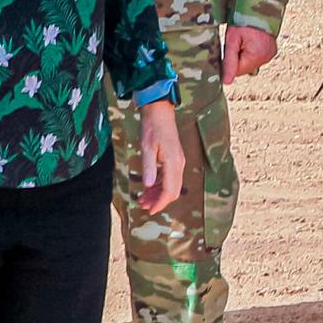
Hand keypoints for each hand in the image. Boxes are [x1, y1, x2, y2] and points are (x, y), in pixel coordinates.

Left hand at [136, 96, 190, 215]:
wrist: (159, 111)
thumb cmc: (152, 127)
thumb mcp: (146, 147)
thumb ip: (148, 167)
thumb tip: (147, 186)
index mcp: (173, 163)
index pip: (170, 191)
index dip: (160, 203)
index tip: (150, 210)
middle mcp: (179, 164)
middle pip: (173, 191)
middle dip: (159, 201)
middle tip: (143, 205)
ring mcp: (178, 162)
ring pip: (171, 185)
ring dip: (158, 194)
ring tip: (143, 198)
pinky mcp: (174, 159)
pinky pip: (169, 178)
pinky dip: (160, 185)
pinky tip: (149, 187)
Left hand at [217, 22, 277, 83]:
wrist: (259, 6)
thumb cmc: (243, 20)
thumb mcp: (232, 39)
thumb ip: (229, 62)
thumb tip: (227, 82)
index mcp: (256, 56)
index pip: (237, 71)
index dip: (229, 62)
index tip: (228, 48)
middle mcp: (266, 58)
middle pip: (244, 68)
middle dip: (237, 58)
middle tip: (236, 41)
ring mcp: (270, 55)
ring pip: (250, 63)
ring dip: (244, 56)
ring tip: (244, 39)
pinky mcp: (272, 51)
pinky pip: (257, 57)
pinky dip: (251, 52)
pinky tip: (250, 41)